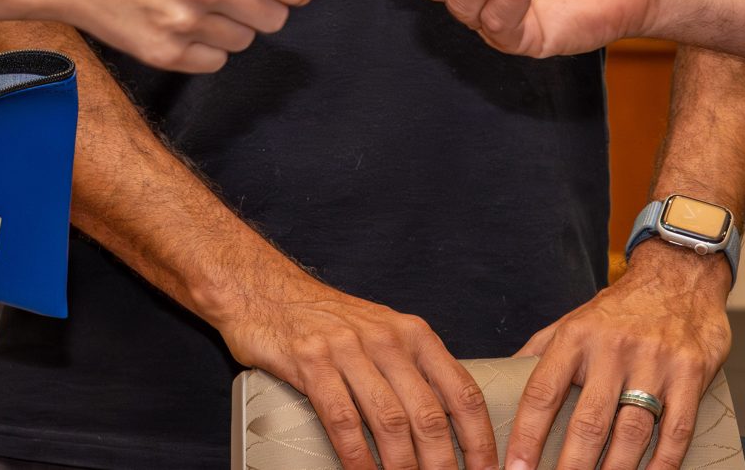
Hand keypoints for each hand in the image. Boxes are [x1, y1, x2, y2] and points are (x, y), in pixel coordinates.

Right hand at [217, 265, 497, 469]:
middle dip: (443, 465)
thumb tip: (447, 426)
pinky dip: (357, 458)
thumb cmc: (328, 323)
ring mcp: (348, 349)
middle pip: (429, 415)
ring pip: (389, 422)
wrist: (265, 291)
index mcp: (414, 335)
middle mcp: (387, 339)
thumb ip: (412, 370)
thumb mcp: (382, 333)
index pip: (462, 393)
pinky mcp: (310, 362)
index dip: (479, 440)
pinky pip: (342, 419)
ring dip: (403, 468)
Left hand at [509, 245, 729, 469]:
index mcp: (576, 338)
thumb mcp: (574, 320)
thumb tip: (501, 378)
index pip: (542, 393)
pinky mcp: (690, 373)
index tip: (516, 469)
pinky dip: (664, 464)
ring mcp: (654, 361)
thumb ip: (540, 352)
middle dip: (571, 467)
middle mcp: (613, 349)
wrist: (680, 273)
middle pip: (588, 421)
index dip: (526, 436)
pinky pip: (676, 430)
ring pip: (631, 431)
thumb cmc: (621, 307)